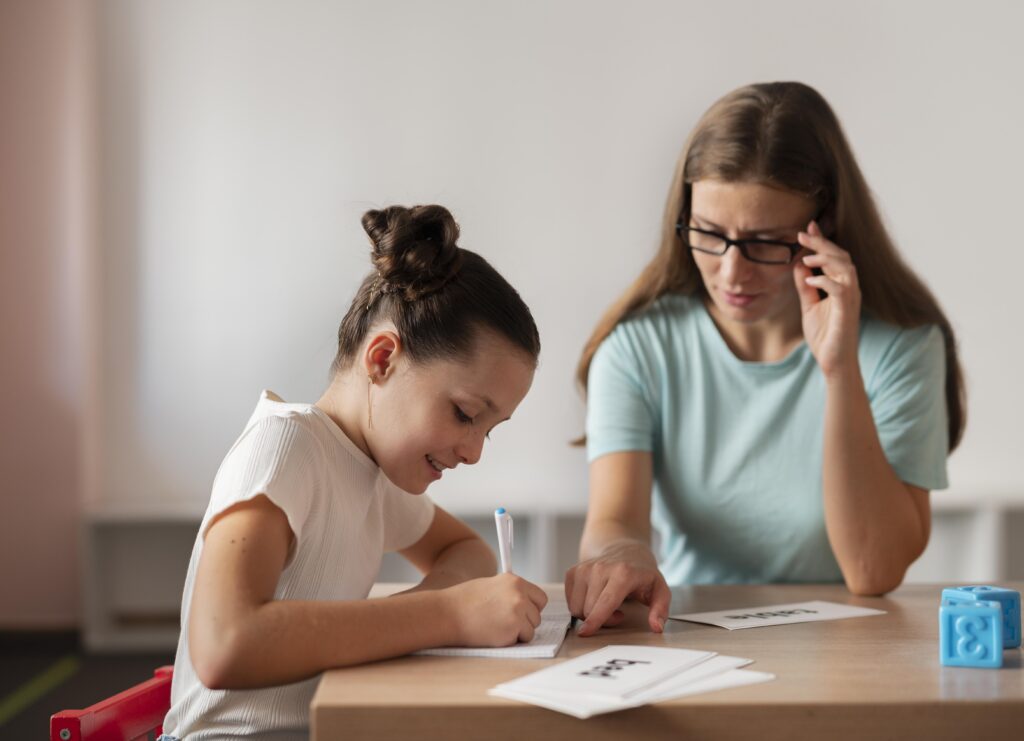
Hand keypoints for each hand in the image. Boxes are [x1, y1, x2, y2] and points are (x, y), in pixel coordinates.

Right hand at [443, 573, 547, 646]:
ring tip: (497, 627)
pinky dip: (512, 641)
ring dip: (518, 632)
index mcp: (515, 581)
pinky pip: (523, 639)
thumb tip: (528, 604)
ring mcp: (518, 612)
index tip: (524, 613)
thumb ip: (511, 593)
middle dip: (525, 622)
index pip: (540, 598)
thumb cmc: (465, 601)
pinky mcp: (513, 628)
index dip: (533, 608)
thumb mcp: (492, 586)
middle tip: (505, 622)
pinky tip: (495, 633)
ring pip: (532, 629)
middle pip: (537, 615)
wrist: (448, 613)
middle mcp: (520, 594)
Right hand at [564, 540, 670, 636]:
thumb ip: (660, 610)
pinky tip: (595, 598)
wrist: (625, 551)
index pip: (606, 601)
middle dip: (602, 620)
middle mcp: (600, 568)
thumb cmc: (642, 574)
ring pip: (577, 607)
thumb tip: (656, 627)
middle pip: (589, 609)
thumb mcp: (660, 590)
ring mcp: (584, 568)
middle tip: (618, 613)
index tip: (586, 632)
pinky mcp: (573, 571)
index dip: (596, 619)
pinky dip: (581, 605)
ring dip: (590, 614)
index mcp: (623, 573)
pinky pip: (570, 601)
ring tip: (606, 605)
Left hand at [793, 220, 861, 377]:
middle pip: (842, 256)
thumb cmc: (825, 334)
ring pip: (846, 268)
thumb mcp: (809, 305)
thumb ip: (805, 286)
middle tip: (802, 233)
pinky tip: (810, 279)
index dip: (822, 240)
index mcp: (841, 285)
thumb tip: (798, 265)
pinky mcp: (847, 312)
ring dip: (826, 259)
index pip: (834, 256)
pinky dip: (826, 281)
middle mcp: (849, 288)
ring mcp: (851, 299)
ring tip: (806, 258)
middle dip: (822, 243)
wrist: (833, 361)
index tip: (808, 226)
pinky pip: (841, 289)